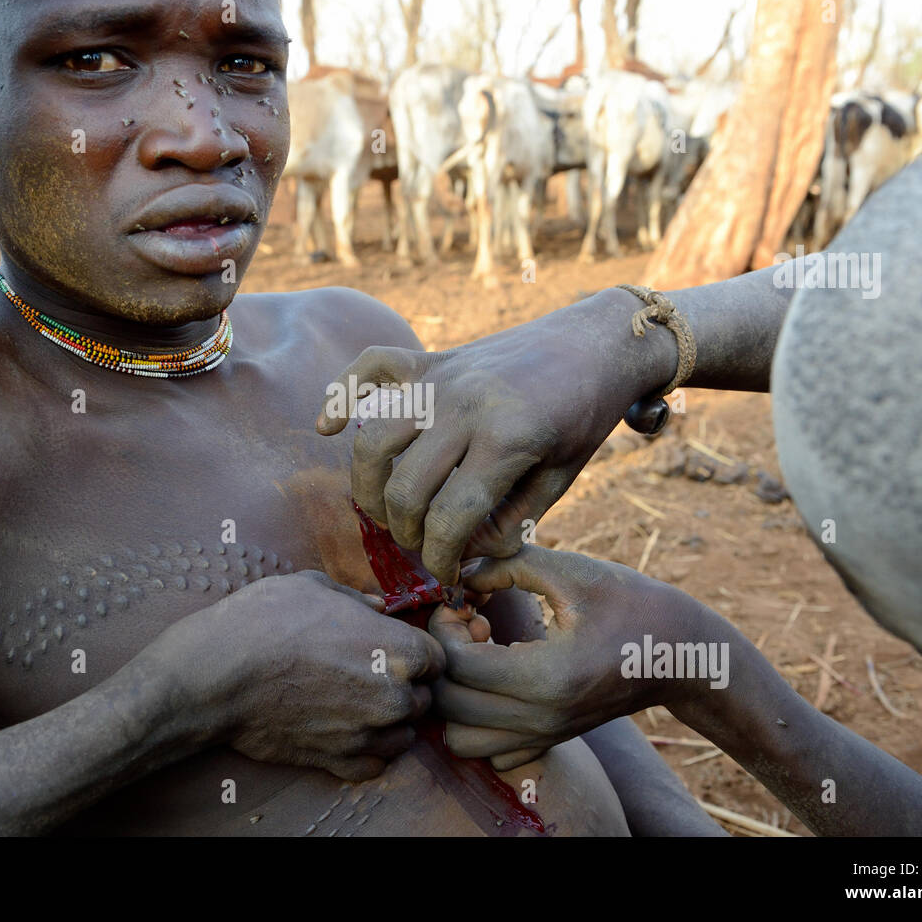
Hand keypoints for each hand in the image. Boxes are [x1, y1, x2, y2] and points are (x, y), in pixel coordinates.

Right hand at [195, 571, 446, 780]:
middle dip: (402, 688)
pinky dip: (365, 752)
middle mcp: (394, 696)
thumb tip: (377, 607)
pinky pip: (375, 765)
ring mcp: (368, 733)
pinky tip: (344, 731)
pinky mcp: (339, 761)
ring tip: (355, 704)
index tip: (391, 651)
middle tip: (366, 675)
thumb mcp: (314, 587)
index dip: (414, 653)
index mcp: (398, 649)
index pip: (436, 660)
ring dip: (388, 723)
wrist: (220, 673)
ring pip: (403, 735)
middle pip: (422, 699)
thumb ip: (357, 598)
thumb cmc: (265, 619)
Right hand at [315, 289, 676, 582]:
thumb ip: (510, 521)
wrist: (595, 342)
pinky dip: (339, 394)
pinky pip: (369, 368)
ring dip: (368, 487)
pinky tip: (326, 427)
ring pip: (373, 440)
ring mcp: (441, 378)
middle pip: (404, 488)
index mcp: (507, 440)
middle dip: (407, 534)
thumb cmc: (583, 417)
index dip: (442, 561)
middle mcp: (464, 407)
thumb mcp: (561, 478)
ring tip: (386, 511)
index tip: (447, 578)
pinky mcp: (430, 358)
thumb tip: (463, 556)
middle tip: (423, 548)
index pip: (450, 519)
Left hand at [427, 546, 720, 769]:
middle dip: (443, 660)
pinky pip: (490, 751)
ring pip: (462, 740)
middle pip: (449, 706)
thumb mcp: (571, 569)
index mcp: (547, 675)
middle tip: (468, 625)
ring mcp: (546, 735)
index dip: (445, 627)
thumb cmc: (630, 603)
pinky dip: (478, 721)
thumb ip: (508, 563)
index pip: (459, 665)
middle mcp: (542, 717)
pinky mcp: (550, 740)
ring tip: (481, 657)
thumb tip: (459, 574)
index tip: (462, 601)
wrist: (681, 654)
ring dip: (455, 696)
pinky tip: (499, 679)